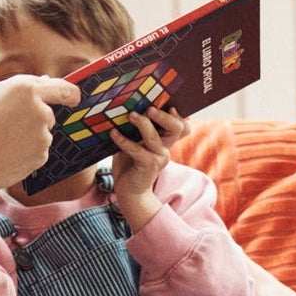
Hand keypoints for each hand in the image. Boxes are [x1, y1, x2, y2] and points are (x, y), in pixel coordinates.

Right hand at [0, 76, 74, 215]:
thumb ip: (12, 87)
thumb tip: (39, 82)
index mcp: (25, 88)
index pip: (62, 88)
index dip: (70, 94)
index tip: (74, 98)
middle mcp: (40, 110)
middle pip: (49, 113)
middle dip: (34, 119)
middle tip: (5, 127)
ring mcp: (43, 135)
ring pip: (42, 134)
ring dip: (28, 138)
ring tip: (0, 142)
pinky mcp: (41, 157)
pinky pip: (38, 153)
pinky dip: (26, 154)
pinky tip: (5, 155)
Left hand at [108, 103, 181, 227]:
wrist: (129, 192)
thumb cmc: (130, 163)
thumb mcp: (134, 142)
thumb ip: (135, 127)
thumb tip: (125, 105)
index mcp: (166, 140)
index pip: (183, 126)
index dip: (180, 115)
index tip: (169, 103)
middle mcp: (166, 147)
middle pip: (177, 128)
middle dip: (164, 116)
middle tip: (149, 108)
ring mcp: (159, 157)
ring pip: (155, 137)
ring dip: (143, 124)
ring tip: (130, 115)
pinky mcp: (148, 165)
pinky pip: (136, 150)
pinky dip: (123, 140)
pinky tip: (113, 133)